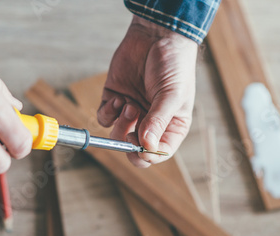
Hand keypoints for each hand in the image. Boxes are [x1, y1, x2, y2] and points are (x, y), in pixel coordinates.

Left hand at [98, 15, 197, 166]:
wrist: (156, 35)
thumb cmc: (174, 65)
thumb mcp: (172, 95)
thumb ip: (158, 122)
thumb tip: (146, 147)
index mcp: (171, 126)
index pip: (159, 152)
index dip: (148, 155)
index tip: (141, 147)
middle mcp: (150, 122)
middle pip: (136, 149)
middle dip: (130, 145)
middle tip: (130, 135)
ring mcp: (131, 112)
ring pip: (118, 135)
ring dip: (121, 124)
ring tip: (129, 106)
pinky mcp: (115, 99)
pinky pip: (105, 118)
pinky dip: (108, 113)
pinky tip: (118, 99)